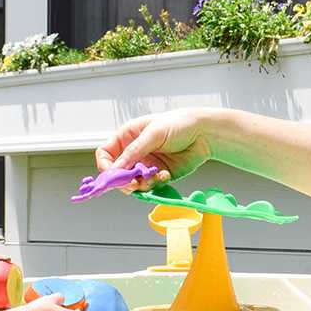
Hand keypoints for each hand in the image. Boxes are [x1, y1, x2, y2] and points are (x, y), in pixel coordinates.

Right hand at [95, 109, 217, 191]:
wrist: (204, 133)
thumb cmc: (178, 124)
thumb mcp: (153, 134)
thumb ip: (134, 152)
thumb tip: (116, 169)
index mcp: (127, 137)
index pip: (105, 155)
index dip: (105, 167)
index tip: (112, 176)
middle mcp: (134, 153)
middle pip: (117, 174)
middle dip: (124, 180)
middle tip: (134, 183)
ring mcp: (146, 165)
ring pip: (133, 183)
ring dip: (141, 184)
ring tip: (153, 176)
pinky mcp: (159, 176)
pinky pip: (150, 186)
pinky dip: (155, 184)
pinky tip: (164, 174)